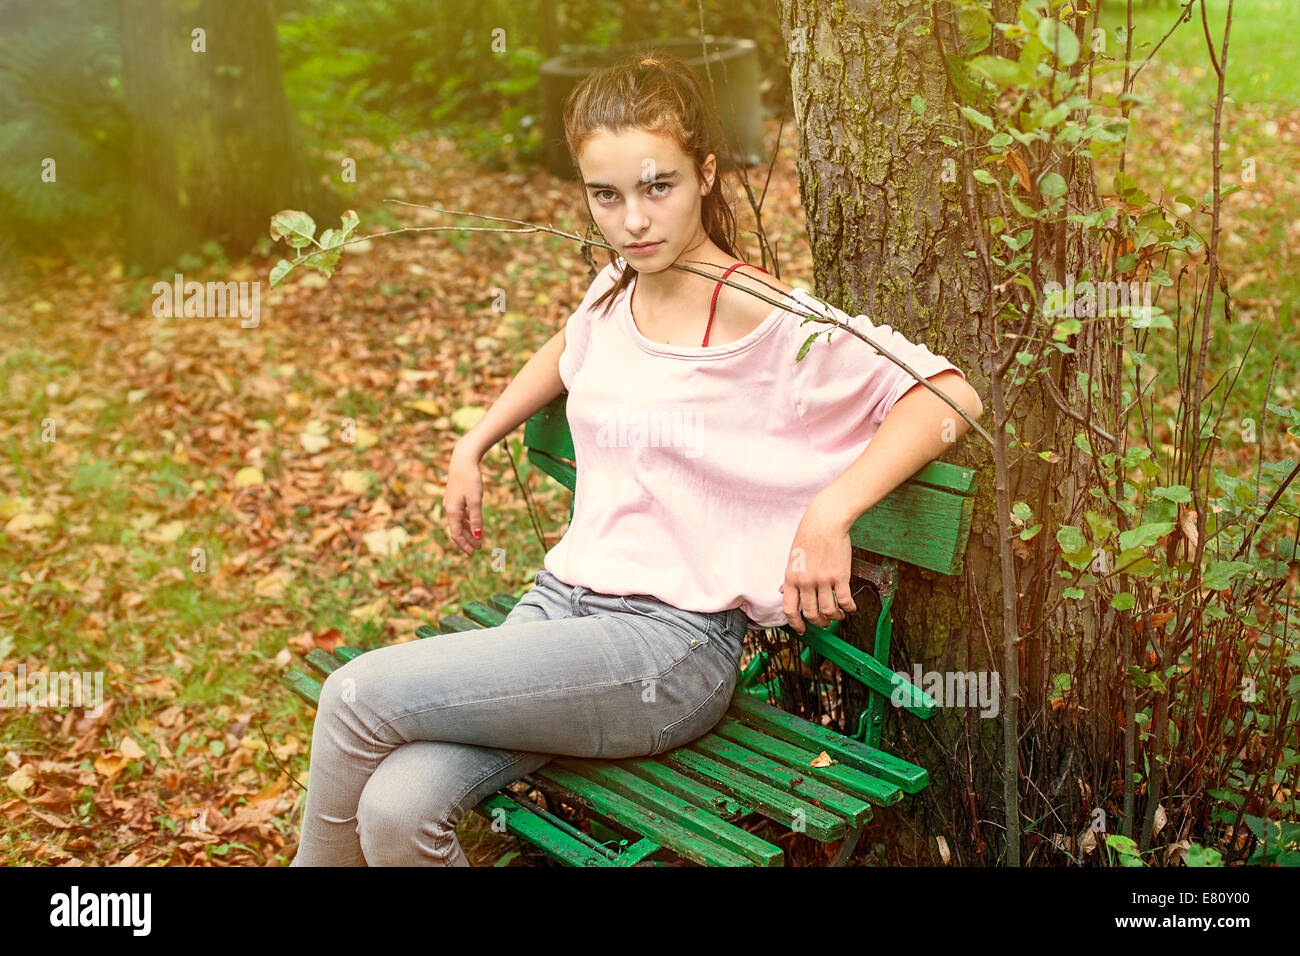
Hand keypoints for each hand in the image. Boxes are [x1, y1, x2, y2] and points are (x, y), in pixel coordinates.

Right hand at [444, 443, 485, 555]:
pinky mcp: (455, 495)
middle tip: (478, 548)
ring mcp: (451, 502)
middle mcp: (449, 508)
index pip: (456, 534)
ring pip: (459, 521)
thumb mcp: (475, 499)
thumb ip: (477, 518)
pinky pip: (460, 513)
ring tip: (478, 538)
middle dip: (468, 539)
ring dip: (468, 530)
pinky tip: (473, 522)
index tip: (473, 553)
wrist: (463, 459)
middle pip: (457, 529)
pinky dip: (467, 520)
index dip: (464, 545)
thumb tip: (478, 535)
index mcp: (452, 511)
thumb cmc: (469, 478)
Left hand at [780, 495, 856, 634]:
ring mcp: (823, 580)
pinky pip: (844, 600)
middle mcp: (806, 582)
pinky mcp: (840, 576)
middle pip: (810, 614)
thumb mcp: (792, 558)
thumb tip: (782, 592)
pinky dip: (849, 608)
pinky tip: (851, 608)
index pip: (789, 609)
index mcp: (791, 578)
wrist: (825, 522)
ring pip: (828, 611)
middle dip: (819, 623)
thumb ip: (790, 578)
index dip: (795, 623)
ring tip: (839, 615)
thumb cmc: (808, 537)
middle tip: (825, 623)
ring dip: (835, 617)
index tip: (802, 630)